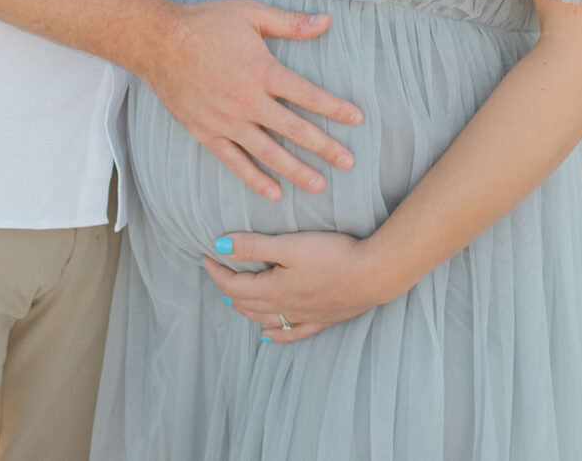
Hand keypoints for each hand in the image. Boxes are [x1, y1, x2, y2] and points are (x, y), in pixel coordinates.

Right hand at [138, 0, 362, 201]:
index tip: (357, 119)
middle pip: (293, 129)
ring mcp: (226, 121)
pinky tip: (273, 192)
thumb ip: (290, 23)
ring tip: (319, 185)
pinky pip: (234, 161)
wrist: (159, 42)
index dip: (335, 108)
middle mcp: (247, 101)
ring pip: (268, 152)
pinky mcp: (207, 133)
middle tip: (348, 162)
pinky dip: (254, 179)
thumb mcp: (251, 13)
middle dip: (324, 147)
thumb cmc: (207, 23)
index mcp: (262, 70)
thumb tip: (326, 21)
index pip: (307, 94)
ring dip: (295, 170)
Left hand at [203, 231, 402, 342]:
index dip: (217, 270)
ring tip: (233, 299)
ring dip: (245, 309)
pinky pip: (291, 333)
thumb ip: (254, 247)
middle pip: (245, 303)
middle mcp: (284, 307)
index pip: (234, 284)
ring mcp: (304, 316)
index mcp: (273, 289)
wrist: (374, 274)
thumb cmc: (332, 255)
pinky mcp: (323, 319)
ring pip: (264, 318)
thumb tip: (220, 247)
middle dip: (227, 287)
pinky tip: (268, 335)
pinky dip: (275, 334)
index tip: (207, 255)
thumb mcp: (289, 245)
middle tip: (219, 271)